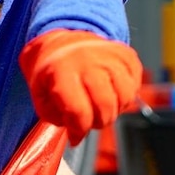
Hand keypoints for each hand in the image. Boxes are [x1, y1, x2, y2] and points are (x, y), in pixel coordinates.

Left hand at [19, 29, 141, 145]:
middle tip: (88, 118)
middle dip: (97, 121)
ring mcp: (110, 55)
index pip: (79, 111)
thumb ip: (53, 115)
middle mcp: (88, 59)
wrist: (62, 40)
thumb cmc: (50, 69)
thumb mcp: (39, 91)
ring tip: (98, 102)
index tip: (75, 135)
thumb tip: (75, 134)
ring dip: (113, 109)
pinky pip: (135, 85)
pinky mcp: (126, 55)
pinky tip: (110, 89)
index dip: (78, 130)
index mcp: (62, 69)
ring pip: (125, 97)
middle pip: (105, 106)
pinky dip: (125, 95)